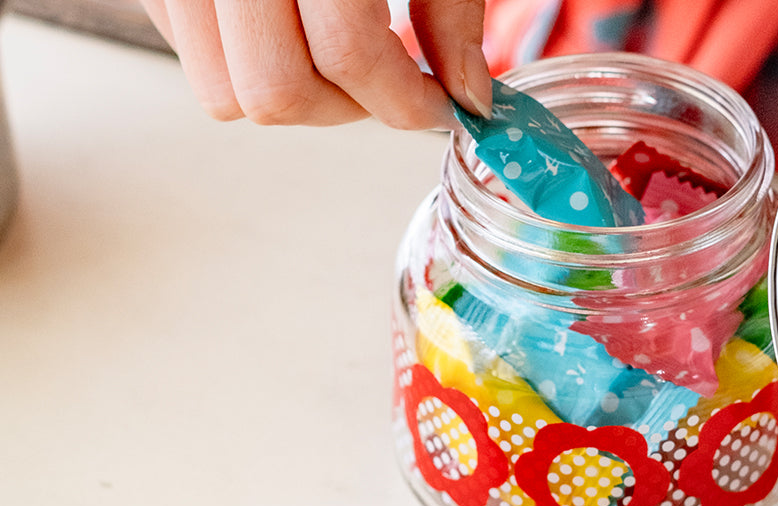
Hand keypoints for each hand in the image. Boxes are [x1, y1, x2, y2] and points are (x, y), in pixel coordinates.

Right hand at [140, 0, 491, 128]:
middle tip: (389, 86)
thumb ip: (453, 7)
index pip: (348, 51)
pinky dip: (249, 61)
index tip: (436, 108)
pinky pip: (195, 54)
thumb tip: (467, 96)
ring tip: (341, 58)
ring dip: (296, 96)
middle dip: (346, 108)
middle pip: (274, 90)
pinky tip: (293, 25)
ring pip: (225, 90)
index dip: (403, 101)